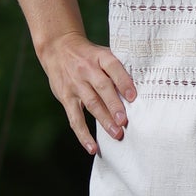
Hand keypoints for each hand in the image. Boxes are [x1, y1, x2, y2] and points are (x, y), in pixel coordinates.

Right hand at [39, 33, 136, 155]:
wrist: (58, 48)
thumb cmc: (88, 56)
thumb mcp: (102, 54)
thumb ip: (117, 69)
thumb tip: (137, 92)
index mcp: (100, 57)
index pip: (113, 67)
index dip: (123, 82)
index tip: (133, 97)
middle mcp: (87, 70)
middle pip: (102, 88)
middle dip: (114, 106)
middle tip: (124, 122)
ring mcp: (75, 84)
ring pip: (91, 104)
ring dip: (104, 120)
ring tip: (116, 134)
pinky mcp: (65, 97)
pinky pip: (74, 118)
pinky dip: (83, 134)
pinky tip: (92, 147)